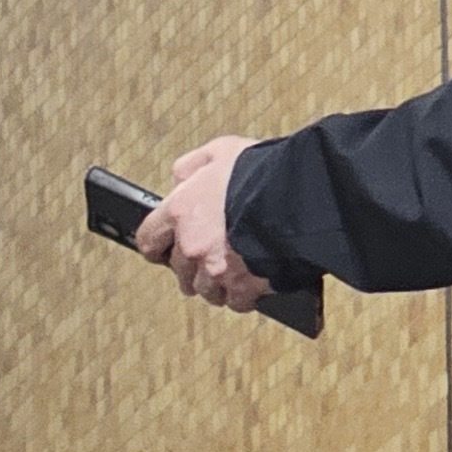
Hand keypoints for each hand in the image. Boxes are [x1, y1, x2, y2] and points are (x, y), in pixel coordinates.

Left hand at [133, 136, 271, 313]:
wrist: (303, 197)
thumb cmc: (264, 170)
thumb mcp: (220, 151)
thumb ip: (192, 167)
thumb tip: (179, 181)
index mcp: (181, 212)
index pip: (149, 240)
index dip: (158, 246)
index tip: (163, 249)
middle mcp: (192, 245)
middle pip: (180, 270)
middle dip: (193, 264)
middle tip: (211, 254)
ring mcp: (216, 270)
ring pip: (206, 289)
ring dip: (217, 282)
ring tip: (234, 269)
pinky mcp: (242, 287)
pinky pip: (236, 301)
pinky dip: (243, 294)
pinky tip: (253, 280)